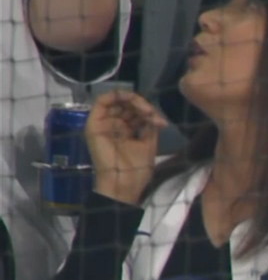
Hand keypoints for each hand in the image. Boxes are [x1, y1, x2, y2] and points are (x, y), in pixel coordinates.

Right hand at [86, 89, 165, 204]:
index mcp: (125, 130)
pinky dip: (118, 96)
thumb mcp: (148, 143)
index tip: (160, 121)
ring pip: (117, 100)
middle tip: (153, 115)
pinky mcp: (94, 123)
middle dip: (143, 106)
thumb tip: (155, 115)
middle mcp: (113, 125)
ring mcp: (103, 123)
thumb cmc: (136, 169)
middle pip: (127, 104)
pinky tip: (133, 102)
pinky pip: (102, 100)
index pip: (135, 111)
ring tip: (147, 112)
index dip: (149, 111)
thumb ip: (149, 126)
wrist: (124, 182)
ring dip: (135, 101)